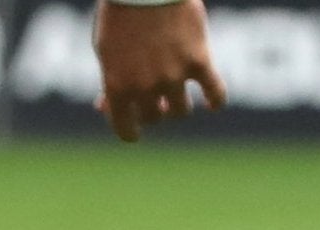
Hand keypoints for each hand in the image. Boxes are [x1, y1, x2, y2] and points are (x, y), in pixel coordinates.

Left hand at [92, 0, 227, 142]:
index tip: (133, 123)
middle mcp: (145, 86)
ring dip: (177, 105)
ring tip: (177, 93)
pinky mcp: (199, 61)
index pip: (126, 128)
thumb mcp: (104, 47)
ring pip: (181, 111)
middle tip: (154, 97)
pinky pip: (215, 93)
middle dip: (153, 110)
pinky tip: (212, 103)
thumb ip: (109, 80)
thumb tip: (106, 106)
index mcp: (117, 84)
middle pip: (154, 117)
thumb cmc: (120, 10)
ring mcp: (174, 75)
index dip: (130, 128)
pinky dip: (215, 101)